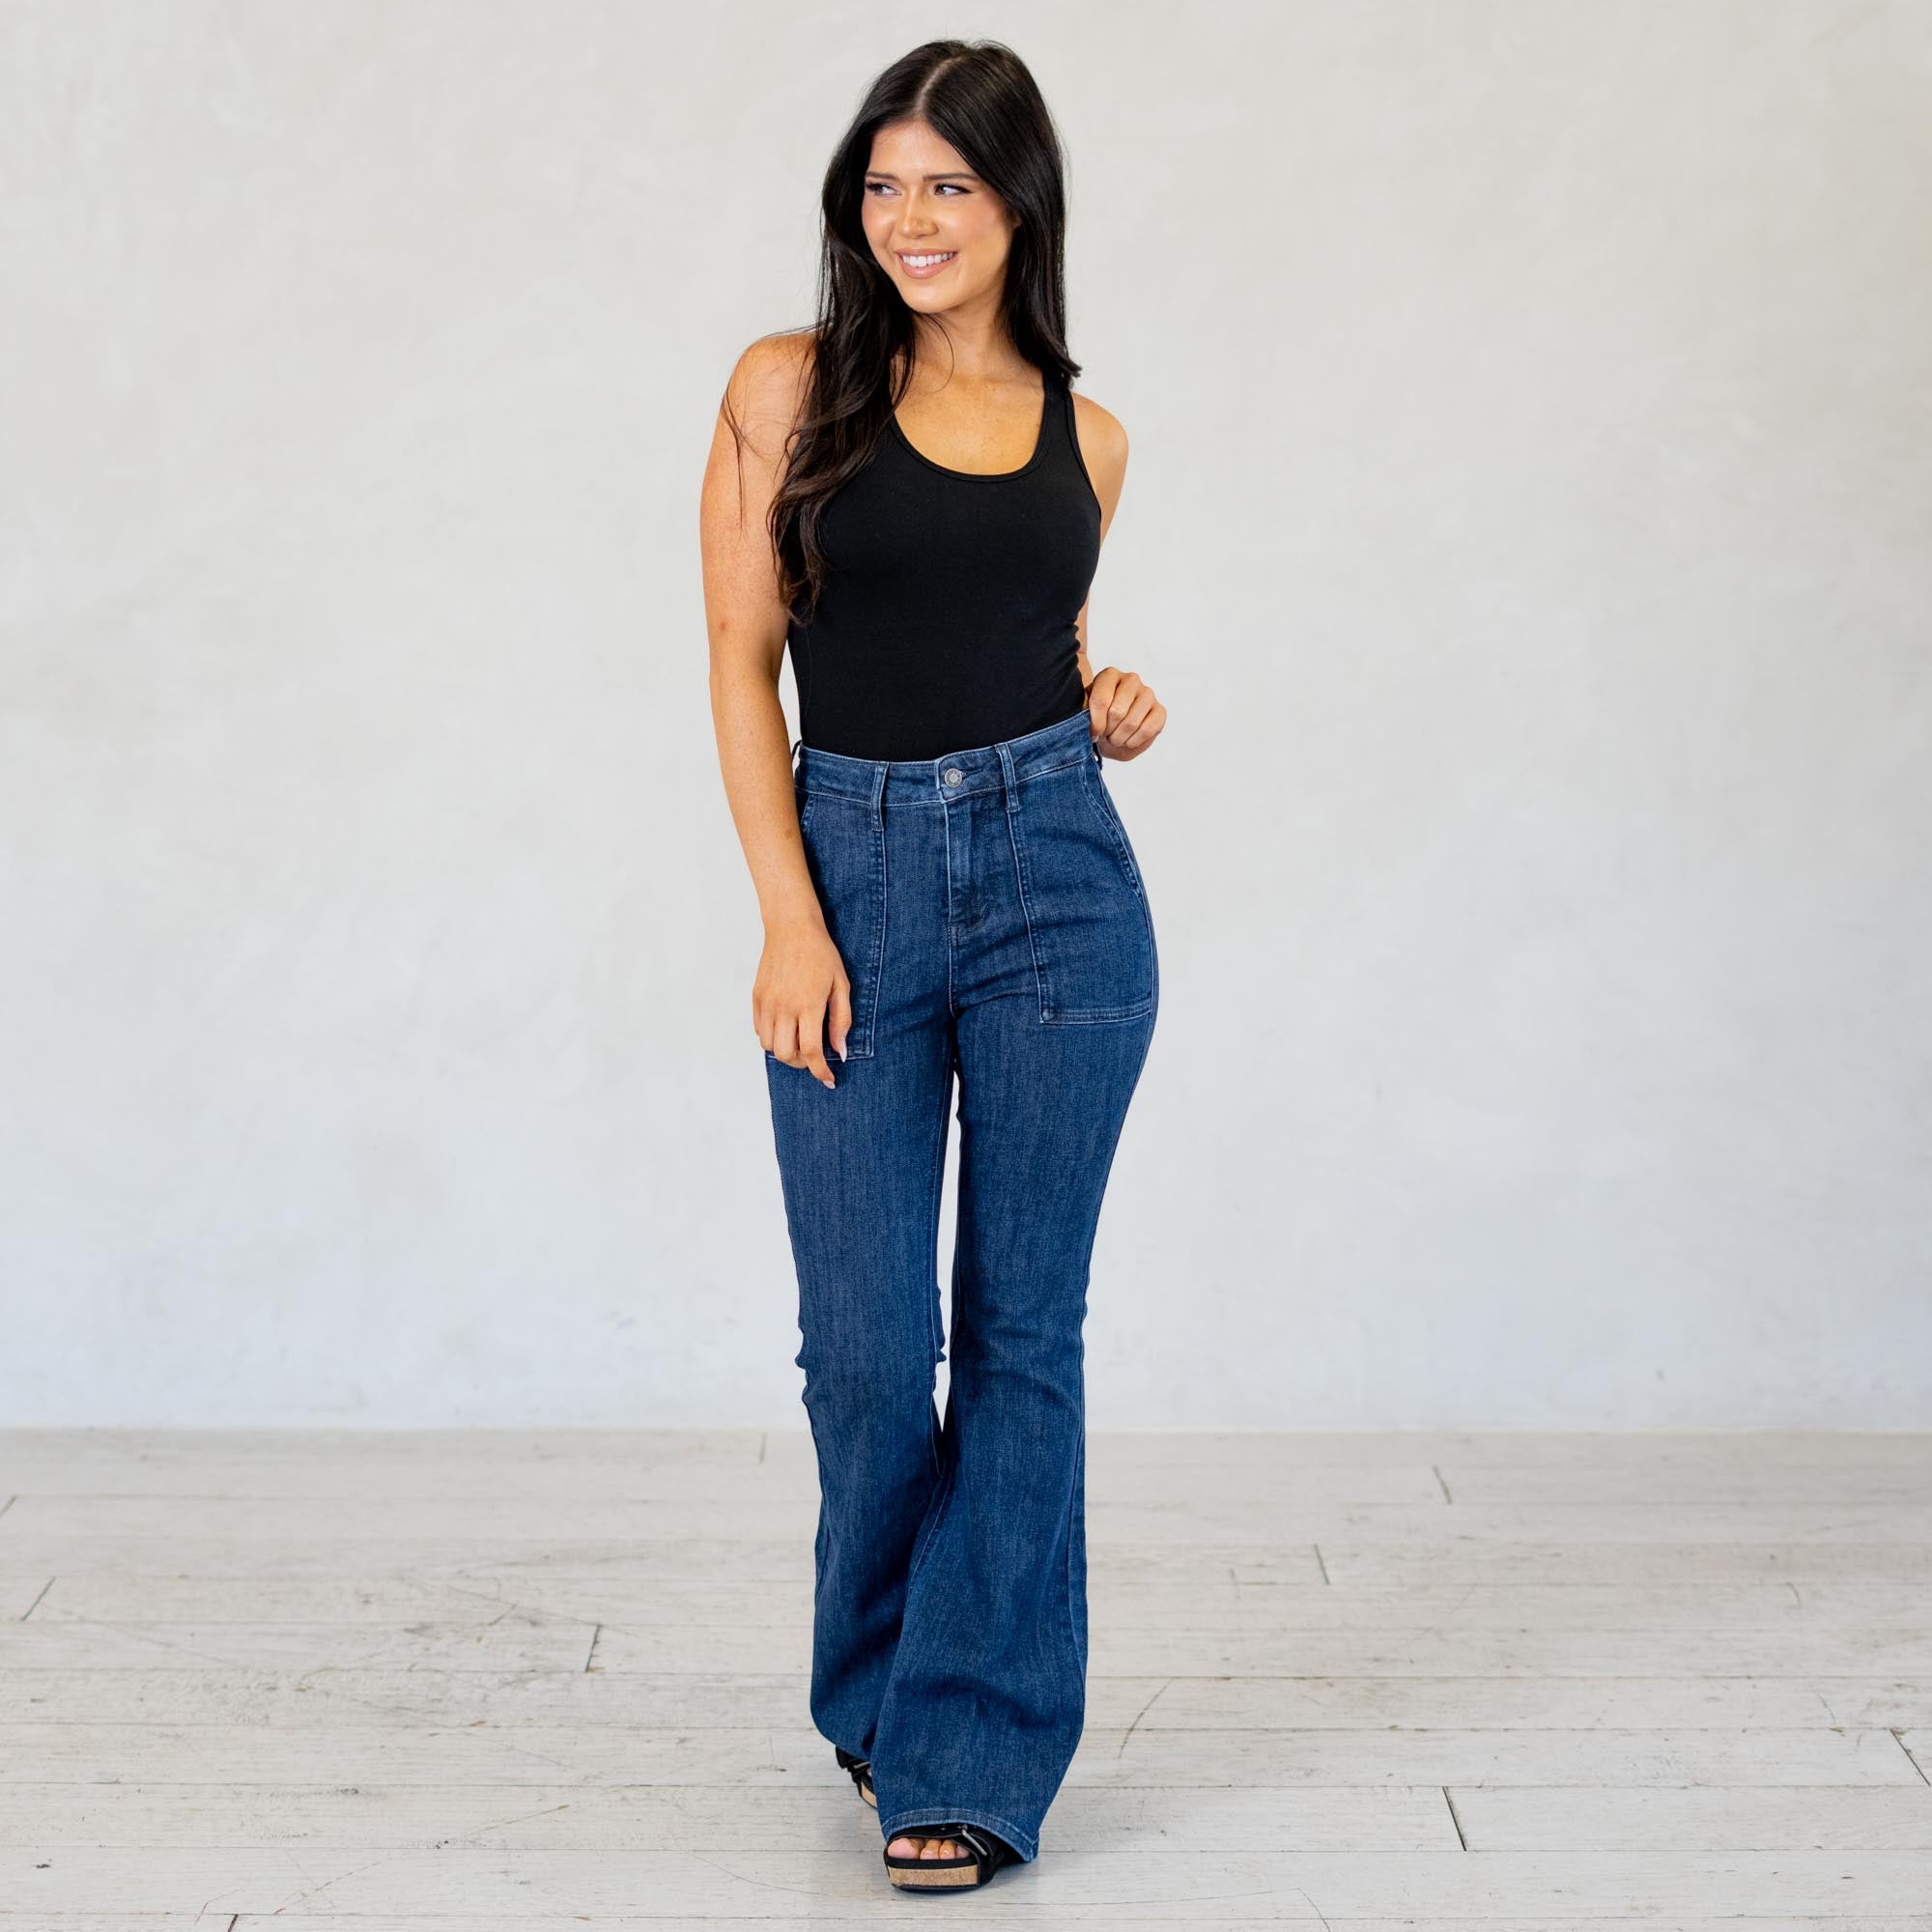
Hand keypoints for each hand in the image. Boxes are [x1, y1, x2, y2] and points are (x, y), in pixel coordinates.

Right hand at [754, 914, 848, 1088]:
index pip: (810, 1051)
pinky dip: (771, 1037)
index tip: (829, 1079)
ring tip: (799, 1042)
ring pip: (768, 1046)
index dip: (820, 1071)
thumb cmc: (821, 954)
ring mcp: (767, 1003)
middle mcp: (784, 1007)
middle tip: (814, 1057)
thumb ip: (841, 1020)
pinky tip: (785, 1028)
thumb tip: (841, 1050)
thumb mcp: (841, 985)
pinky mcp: (756, 997)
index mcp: (808, 1004)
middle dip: (802, 1064)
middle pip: (785, 1055)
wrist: (791, 928)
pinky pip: (759, 1030)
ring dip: (785, 1052)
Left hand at [1085, 666, 1165, 761]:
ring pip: (1132, 722)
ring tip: (1115, 738)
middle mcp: (1131, 680)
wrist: (1112, 734)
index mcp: (1109, 675)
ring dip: (1119, 738)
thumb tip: (1084, 718)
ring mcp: (1148, 694)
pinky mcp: (1160, 710)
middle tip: (1105, 735)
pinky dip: (1134, 741)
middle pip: (1117, 712)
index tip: (1093, 732)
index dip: (1095, 723)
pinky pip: (1148, 730)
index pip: (1101, 699)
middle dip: (1108, 731)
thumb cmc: (1098, 721)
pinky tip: (1128, 741)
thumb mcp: (1085, 714)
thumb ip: (1084, 711)